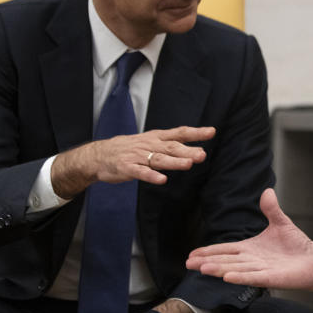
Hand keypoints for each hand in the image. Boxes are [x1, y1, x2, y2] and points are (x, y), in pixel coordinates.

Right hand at [52, 125, 215, 197]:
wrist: (99, 155)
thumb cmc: (131, 149)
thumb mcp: (152, 142)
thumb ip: (173, 146)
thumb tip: (199, 150)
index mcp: (156, 138)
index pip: (179, 133)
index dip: (196, 133)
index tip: (212, 131)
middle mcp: (149, 145)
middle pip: (171, 147)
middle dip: (187, 150)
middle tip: (202, 155)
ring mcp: (137, 156)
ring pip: (158, 159)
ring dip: (174, 162)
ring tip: (188, 164)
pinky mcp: (127, 168)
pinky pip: (141, 172)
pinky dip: (151, 176)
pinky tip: (162, 180)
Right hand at [186, 188, 312, 292]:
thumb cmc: (297, 246)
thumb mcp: (281, 223)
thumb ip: (271, 209)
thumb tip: (267, 191)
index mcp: (251, 248)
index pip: (226, 250)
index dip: (209, 251)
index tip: (192, 255)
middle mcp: (252, 260)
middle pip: (226, 260)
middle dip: (207, 261)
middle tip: (189, 263)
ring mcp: (261, 270)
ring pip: (235, 269)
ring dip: (219, 269)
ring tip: (203, 268)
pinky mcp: (272, 278)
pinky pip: (253, 277)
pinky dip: (241, 276)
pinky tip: (227, 276)